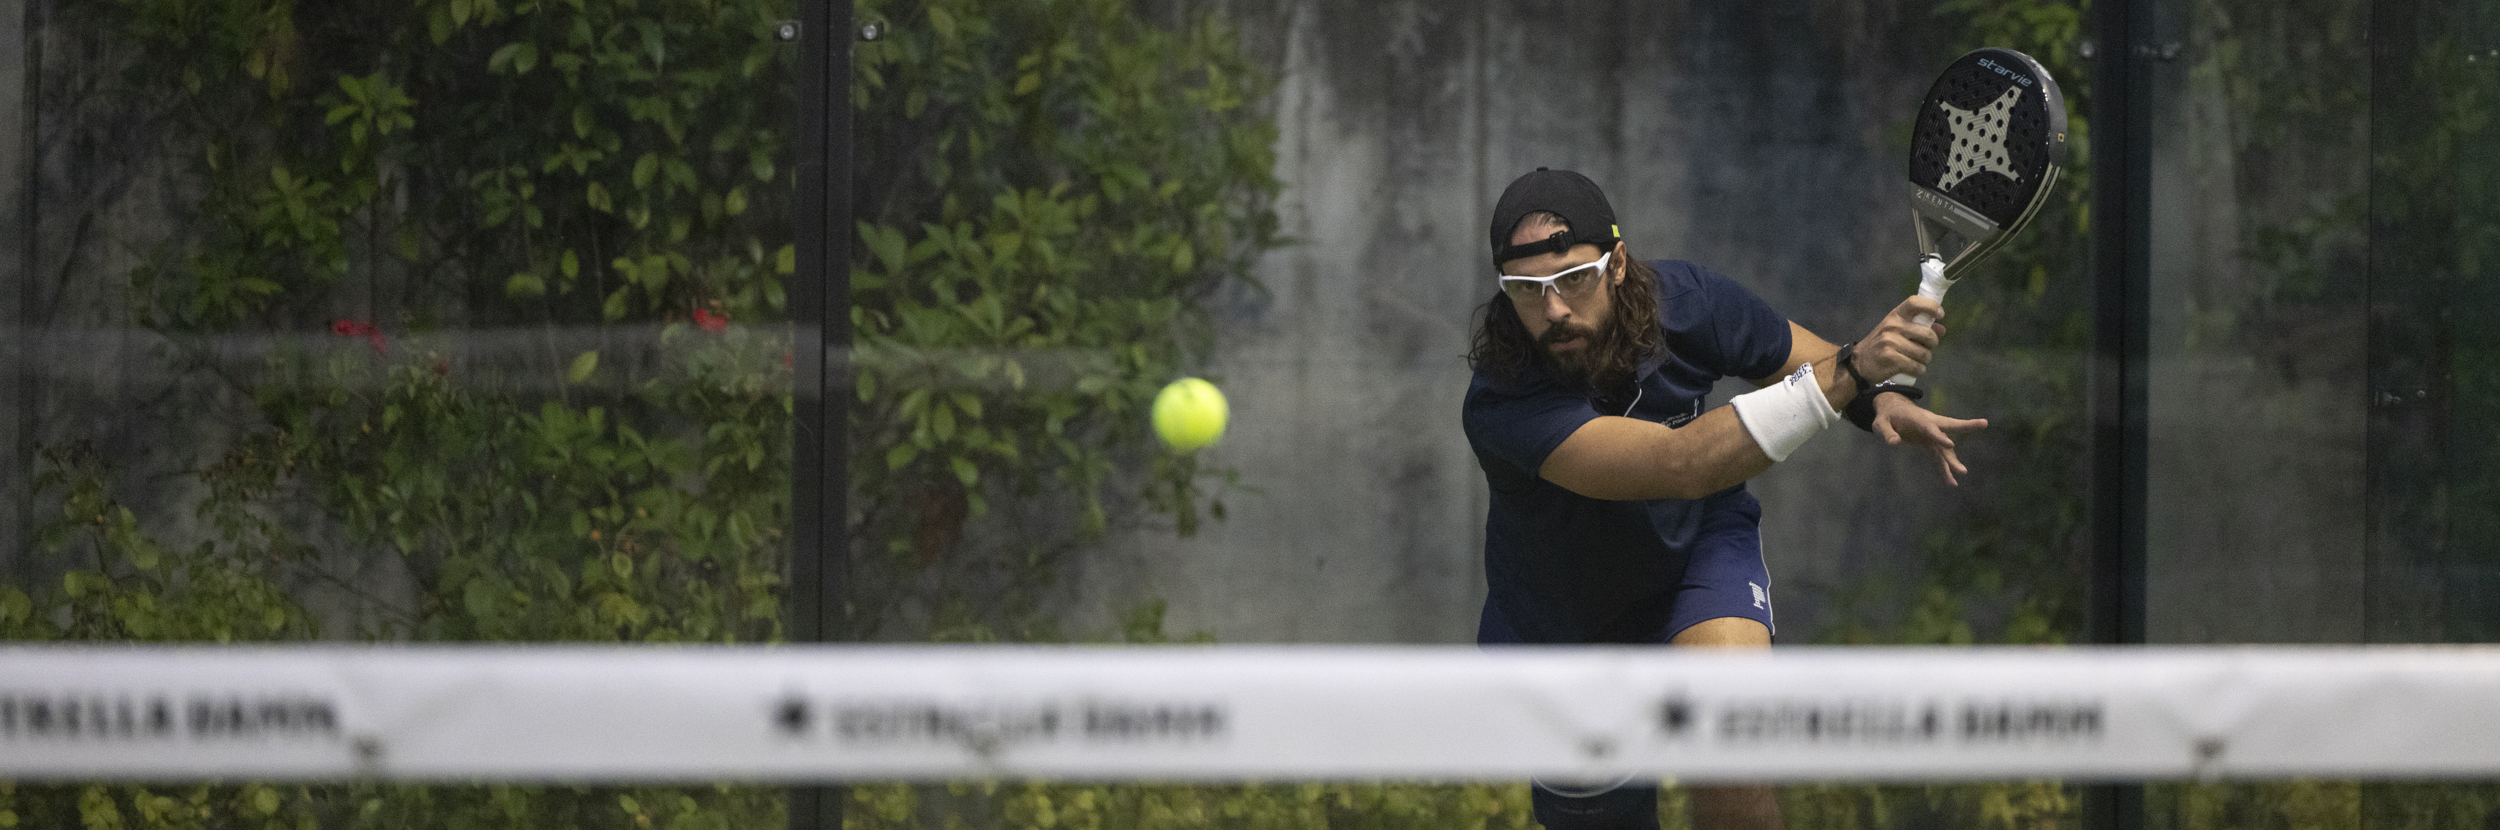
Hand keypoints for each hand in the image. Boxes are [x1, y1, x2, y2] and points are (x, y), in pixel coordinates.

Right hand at [1850, 296, 1944, 380]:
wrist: (1859, 362)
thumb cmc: (1882, 344)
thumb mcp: (1896, 330)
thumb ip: (1918, 327)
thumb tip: (1941, 329)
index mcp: (1895, 316)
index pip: (1914, 303)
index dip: (1931, 306)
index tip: (1941, 314)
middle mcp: (1892, 326)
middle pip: (1927, 334)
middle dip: (1932, 344)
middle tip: (1927, 348)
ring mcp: (1890, 342)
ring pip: (1924, 354)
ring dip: (1925, 360)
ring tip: (1917, 360)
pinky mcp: (1891, 359)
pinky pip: (1916, 366)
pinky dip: (1918, 370)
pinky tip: (1912, 369)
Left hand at [1871, 393, 1987, 485]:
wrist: (1893, 410)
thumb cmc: (1886, 415)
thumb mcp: (1880, 422)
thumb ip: (1887, 432)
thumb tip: (1895, 443)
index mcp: (1918, 417)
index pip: (1930, 427)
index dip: (1939, 436)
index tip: (1950, 444)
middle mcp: (1930, 424)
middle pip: (1950, 426)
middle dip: (1966, 426)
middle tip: (1983, 423)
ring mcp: (1932, 434)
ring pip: (1946, 448)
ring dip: (1952, 461)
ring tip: (1961, 474)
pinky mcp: (1930, 443)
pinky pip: (1939, 457)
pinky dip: (1944, 469)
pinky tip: (1951, 482)